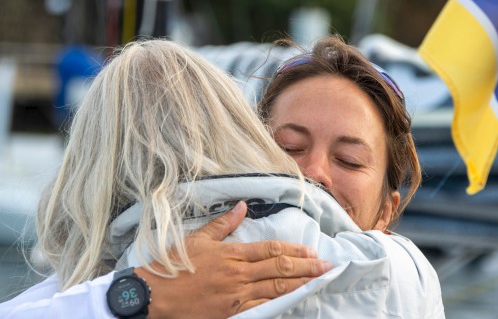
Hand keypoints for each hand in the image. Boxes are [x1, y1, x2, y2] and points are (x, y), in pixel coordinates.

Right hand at [135, 201, 331, 318]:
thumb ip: (222, 224)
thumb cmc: (174, 265)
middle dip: (306, 267)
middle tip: (326, 266)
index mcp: (231, 253)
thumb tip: (242, 206)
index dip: (294, 251)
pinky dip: (279, 304)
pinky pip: (261, 309)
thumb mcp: (197, 239)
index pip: (270, 250)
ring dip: (300, 284)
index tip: (311, 251)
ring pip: (275, 289)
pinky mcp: (231, 314)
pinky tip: (293, 301)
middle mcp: (238, 274)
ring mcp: (236, 296)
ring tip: (318, 280)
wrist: (153, 296)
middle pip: (279, 269)